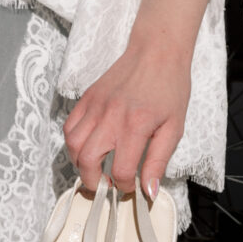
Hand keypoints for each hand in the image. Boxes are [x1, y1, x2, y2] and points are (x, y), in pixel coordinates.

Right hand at [63, 35, 190, 196]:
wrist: (157, 52)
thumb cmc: (169, 88)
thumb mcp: (173, 129)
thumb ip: (158, 162)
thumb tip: (148, 190)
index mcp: (135, 125)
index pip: (121, 170)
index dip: (125, 186)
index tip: (131, 186)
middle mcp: (110, 116)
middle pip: (87, 161)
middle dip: (94, 182)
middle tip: (106, 185)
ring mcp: (95, 106)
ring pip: (72, 145)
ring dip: (80, 163)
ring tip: (95, 168)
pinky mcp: (87, 98)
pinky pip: (69, 126)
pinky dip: (73, 143)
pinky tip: (89, 146)